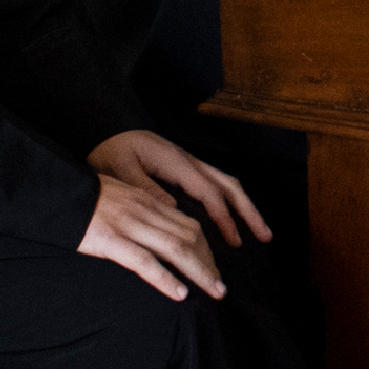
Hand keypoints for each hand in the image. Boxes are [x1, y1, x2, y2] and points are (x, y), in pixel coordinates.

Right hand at [77, 171, 223, 302]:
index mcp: (149, 202)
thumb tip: (157, 231)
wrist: (55, 192)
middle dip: (210, 264)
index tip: (214, 268)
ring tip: (214, 291)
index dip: (206, 249)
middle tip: (220, 288)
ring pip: (177, 249)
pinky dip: (166, 278)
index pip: (189, 225)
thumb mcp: (120, 199)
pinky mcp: (112, 240)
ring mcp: (130, 226)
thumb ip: (141, 212)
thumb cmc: (83, 200)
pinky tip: (179, 293)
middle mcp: (146, 212)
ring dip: (200, 272)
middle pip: (190, 237)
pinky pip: (145, 261)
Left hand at [91, 127, 262, 247]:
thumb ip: (145, 188)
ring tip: (258, 231)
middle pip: (229, 185)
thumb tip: (174, 209)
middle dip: (249, 211)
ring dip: (244, 207)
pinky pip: (214, 185)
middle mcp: (188, 161)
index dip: (224, 217)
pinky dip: (229, 202)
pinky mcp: (183, 168)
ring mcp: (188, 164)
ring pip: (226, 184)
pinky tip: (232, 218)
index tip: (234, 240)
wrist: (103, 128)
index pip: (209, 192)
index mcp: (175, 162)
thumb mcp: (120, 169)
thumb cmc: (108, 149)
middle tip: (265, 236)